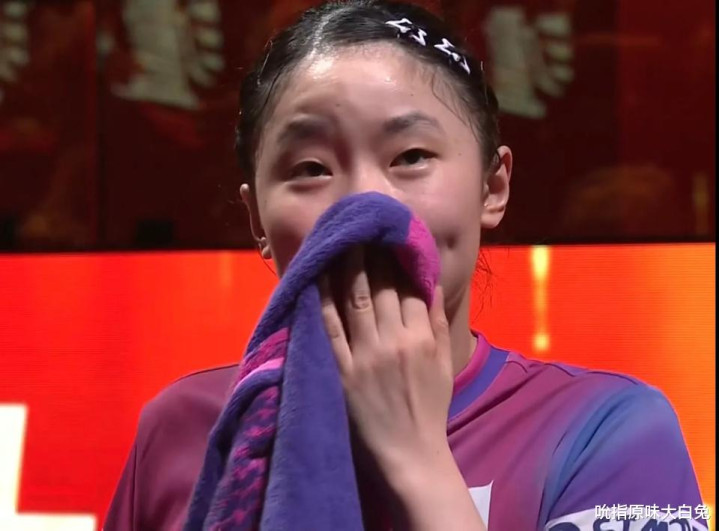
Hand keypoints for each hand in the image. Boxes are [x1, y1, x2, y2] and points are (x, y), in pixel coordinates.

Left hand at [319, 245, 453, 479]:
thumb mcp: (444, 365)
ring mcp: (366, 356)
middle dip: (370, 254)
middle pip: (380, 288)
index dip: (396, 259)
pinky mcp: (342, 371)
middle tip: (359, 229)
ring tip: (340, 242)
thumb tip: (430, 284)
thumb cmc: (429, 409)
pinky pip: (330, 330)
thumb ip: (436, 323)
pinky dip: (323, 301)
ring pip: (355, 301)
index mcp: (421, 338)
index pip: (407, 288)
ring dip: (347, 268)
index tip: (386, 237)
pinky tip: (317, 278)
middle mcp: (394, 341)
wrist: (411, 454)